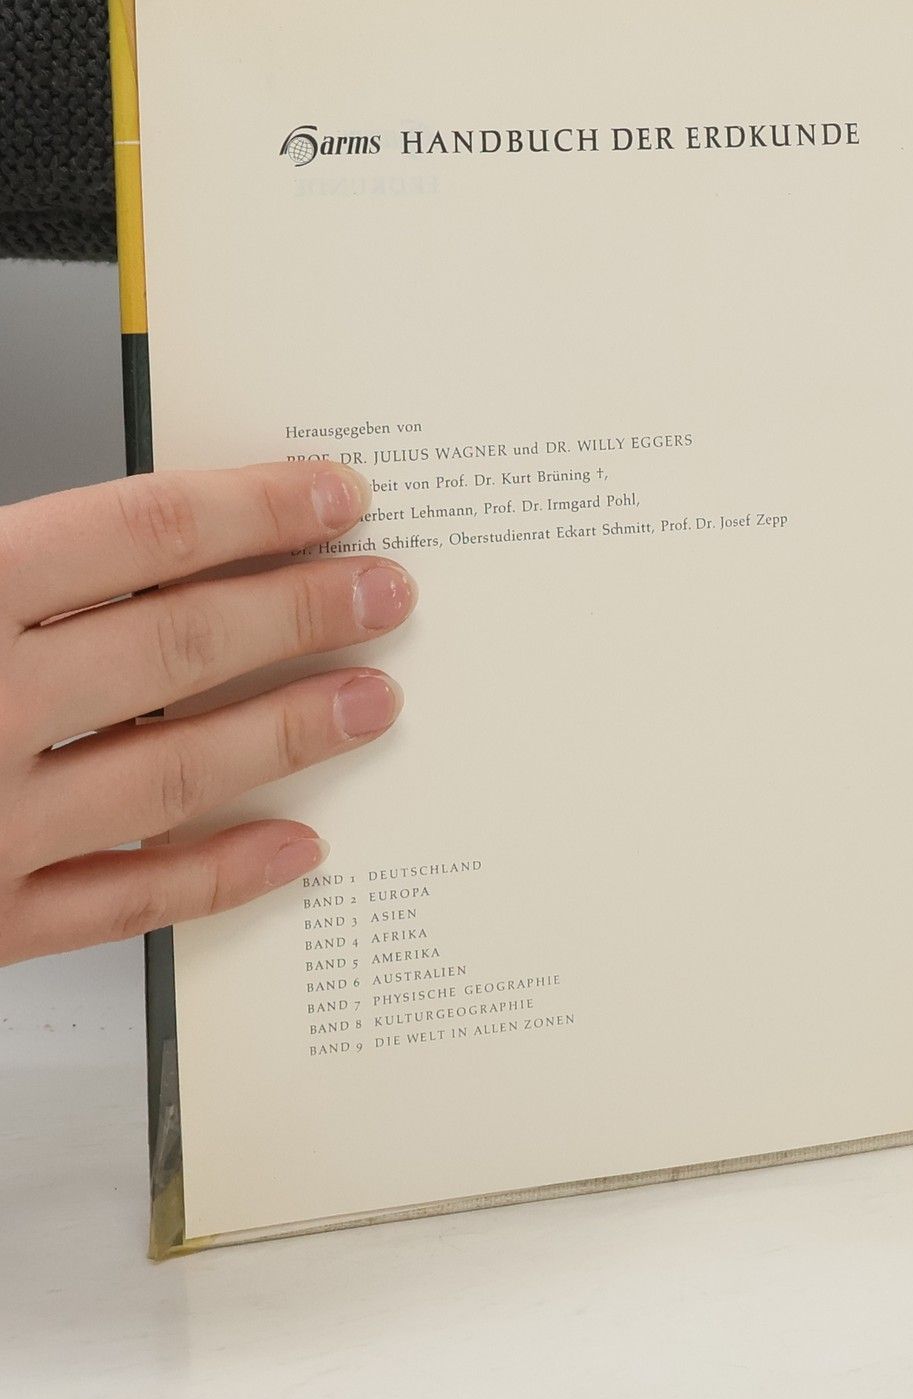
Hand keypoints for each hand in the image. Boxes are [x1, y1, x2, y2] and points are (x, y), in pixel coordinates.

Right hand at [0, 463, 411, 964]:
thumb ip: (16, 566)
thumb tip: (137, 542)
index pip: (142, 532)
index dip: (257, 508)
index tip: (336, 497)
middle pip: (181, 645)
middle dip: (305, 612)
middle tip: (388, 594)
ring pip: (177, 772)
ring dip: (292, 731)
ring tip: (376, 702)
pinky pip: (126, 901)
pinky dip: (222, 872)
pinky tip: (296, 844)